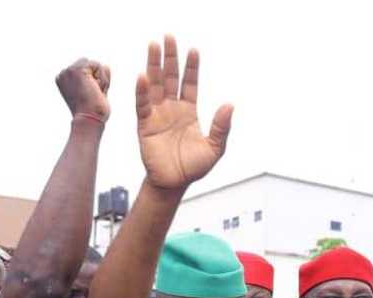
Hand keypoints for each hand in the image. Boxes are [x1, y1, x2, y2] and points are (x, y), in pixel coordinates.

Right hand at [56, 58, 110, 122]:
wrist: (89, 119)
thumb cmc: (93, 112)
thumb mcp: (96, 93)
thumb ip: (99, 78)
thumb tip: (106, 65)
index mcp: (63, 79)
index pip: (85, 70)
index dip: (93, 82)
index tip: (89, 96)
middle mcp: (63, 73)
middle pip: (90, 64)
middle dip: (98, 79)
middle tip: (94, 95)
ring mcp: (69, 70)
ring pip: (95, 64)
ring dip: (101, 79)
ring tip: (94, 92)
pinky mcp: (78, 70)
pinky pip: (98, 66)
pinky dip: (103, 79)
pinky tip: (96, 89)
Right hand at [136, 35, 233, 190]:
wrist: (174, 184)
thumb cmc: (194, 168)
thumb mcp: (214, 148)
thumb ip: (221, 127)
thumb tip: (230, 105)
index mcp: (189, 112)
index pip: (189, 84)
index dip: (191, 68)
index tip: (194, 50)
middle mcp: (172, 109)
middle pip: (169, 78)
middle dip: (170, 58)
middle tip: (168, 37)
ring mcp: (157, 115)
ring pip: (154, 85)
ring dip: (153, 65)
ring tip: (153, 45)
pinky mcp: (145, 125)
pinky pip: (142, 104)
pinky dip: (142, 91)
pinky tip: (143, 76)